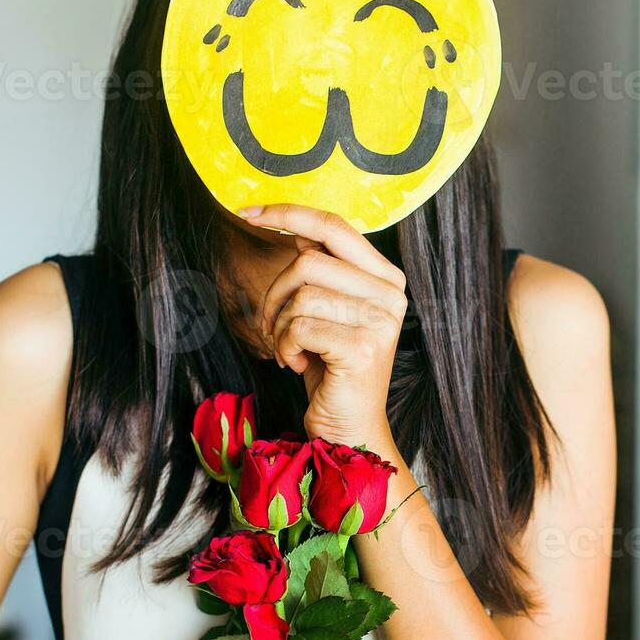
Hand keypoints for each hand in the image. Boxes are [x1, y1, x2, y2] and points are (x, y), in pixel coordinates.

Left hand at [241, 204, 406, 445]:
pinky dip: (285, 348)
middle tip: (273, 326)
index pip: (334, 227)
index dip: (288, 214)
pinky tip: (297, 365)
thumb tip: (298, 233)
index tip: (248, 212)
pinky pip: (300, 327)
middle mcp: (391, 295)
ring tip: (291, 349)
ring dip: (280, 326)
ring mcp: (381, 321)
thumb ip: (324, 272)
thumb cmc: (332, 369)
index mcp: (386, 279)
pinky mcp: (363, 348)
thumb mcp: (328, 313)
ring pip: (301, 295)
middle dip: (275, 293)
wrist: (349, 428)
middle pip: (309, 262)